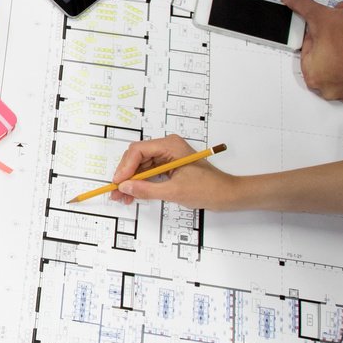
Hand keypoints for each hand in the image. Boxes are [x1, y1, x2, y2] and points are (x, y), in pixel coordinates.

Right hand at [108, 135, 240, 207]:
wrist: (226, 195)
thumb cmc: (207, 189)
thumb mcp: (174, 191)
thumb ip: (147, 189)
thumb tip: (125, 187)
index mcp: (170, 145)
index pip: (139, 150)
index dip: (125, 167)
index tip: (118, 182)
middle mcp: (167, 147)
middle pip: (137, 157)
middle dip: (126, 175)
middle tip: (117, 192)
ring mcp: (167, 155)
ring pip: (140, 165)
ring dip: (131, 180)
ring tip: (123, 196)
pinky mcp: (168, 165)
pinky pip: (148, 171)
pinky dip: (140, 183)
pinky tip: (134, 194)